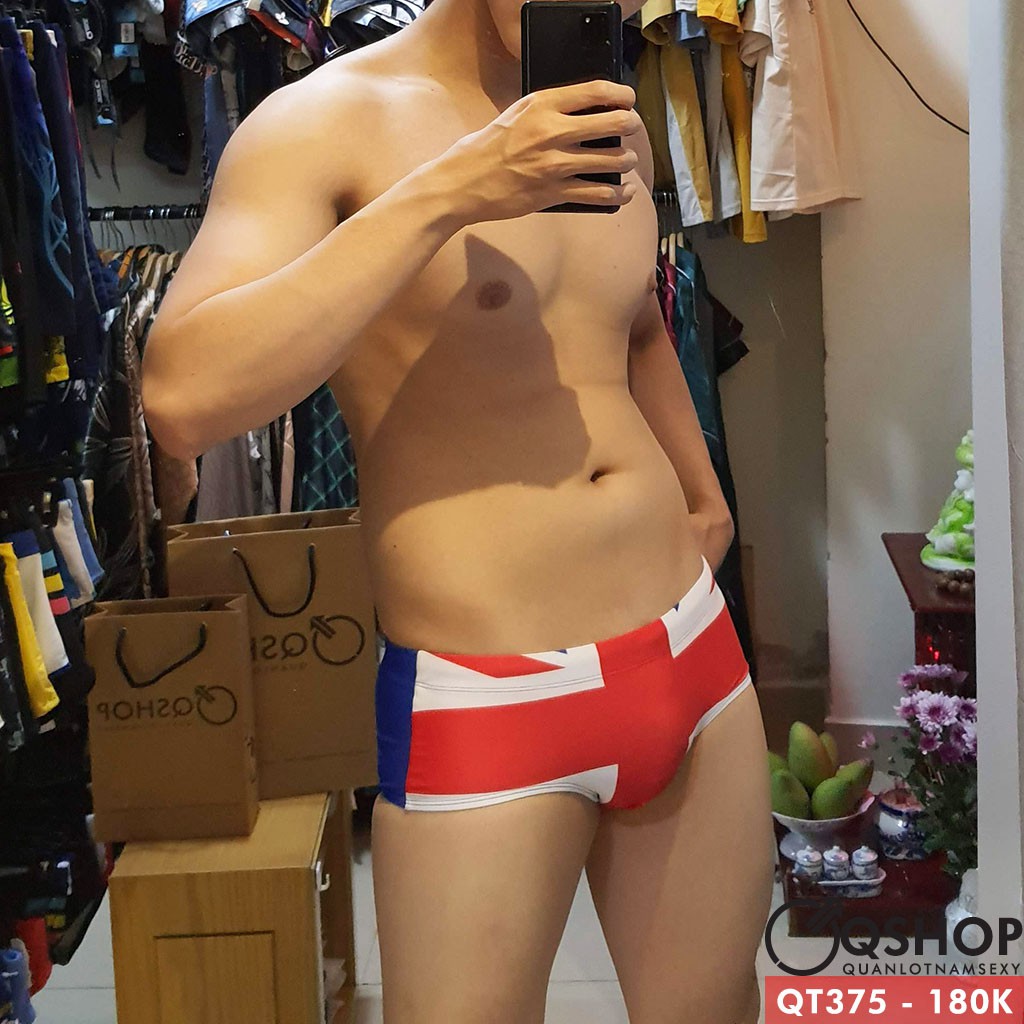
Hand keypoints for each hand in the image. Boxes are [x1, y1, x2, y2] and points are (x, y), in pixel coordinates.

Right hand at [429, 80, 642, 222]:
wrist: (464, 183)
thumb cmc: (487, 148)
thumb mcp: (516, 114)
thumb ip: (547, 110)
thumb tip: (581, 111)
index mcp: (543, 105)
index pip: (595, 91)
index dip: (621, 94)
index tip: (629, 99)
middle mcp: (553, 131)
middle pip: (612, 123)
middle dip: (630, 125)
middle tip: (633, 128)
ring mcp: (555, 164)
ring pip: (610, 160)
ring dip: (626, 161)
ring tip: (627, 161)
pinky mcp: (554, 192)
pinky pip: (597, 193)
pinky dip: (617, 194)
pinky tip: (624, 192)